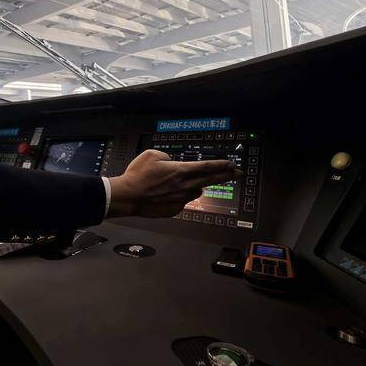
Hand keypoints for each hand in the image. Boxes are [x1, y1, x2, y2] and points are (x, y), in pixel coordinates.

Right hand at [106, 150, 241, 217]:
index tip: (231, 164)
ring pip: (195, 191)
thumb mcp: (151, 155)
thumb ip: (166, 157)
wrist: (128, 196)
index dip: (221, 165)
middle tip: (237, 174)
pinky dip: (179, 196)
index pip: (207, 167)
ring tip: (187, 183)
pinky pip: (182, 201)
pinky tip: (167, 194)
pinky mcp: (174, 210)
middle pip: (210, 180)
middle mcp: (184, 186)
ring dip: (196, 186)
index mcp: (180, 171)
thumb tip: (171, 163)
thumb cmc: (137, 176)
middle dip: (226, 176)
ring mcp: (180, 199)